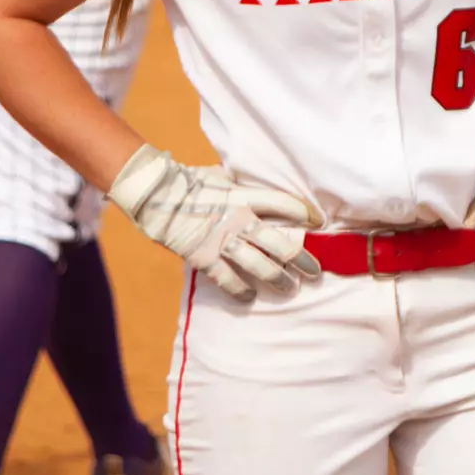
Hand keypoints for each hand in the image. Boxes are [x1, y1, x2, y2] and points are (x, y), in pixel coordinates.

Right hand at [108, 145, 322, 299]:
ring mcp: (223, 241)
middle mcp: (239, 220)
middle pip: (279, 243)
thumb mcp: (222, 176)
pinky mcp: (205, 258)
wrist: (156, 194)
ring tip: (291, 289)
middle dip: (301, 259)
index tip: (319, 223)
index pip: (284, 204)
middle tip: (316, 271)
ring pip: (260, 266)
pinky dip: (240, 291)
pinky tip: (250, 297)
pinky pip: (228, 280)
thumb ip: (243, 186)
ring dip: (278, 280)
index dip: (305, 214)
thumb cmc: (189, 181)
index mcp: (244, 195)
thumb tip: (260, 187)